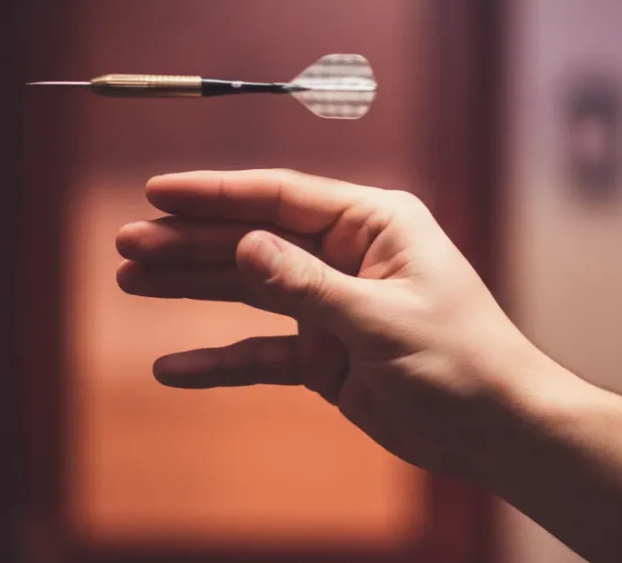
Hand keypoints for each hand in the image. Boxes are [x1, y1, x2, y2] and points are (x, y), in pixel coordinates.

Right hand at [116, 169, 547, 474]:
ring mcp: (331, 305)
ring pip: (248, 290)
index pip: (280, 197)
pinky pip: (260, 353)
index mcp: (372, 225)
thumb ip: (309, 285)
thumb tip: (244, 246)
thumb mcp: (382, 320)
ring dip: (192, 287)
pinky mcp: (324, 353)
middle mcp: (345, 256)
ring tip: (132, 280)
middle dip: (189, 242)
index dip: (215, 195)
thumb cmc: (462, 361)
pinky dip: (220, 362)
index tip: (157, 192)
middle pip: (252, 241)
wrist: (494, 430)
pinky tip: (173, 367)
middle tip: (128, 244)